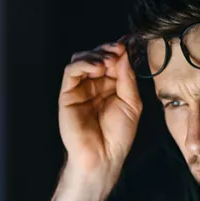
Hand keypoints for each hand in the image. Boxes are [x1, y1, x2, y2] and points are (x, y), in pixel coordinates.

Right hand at [58, 41, 142, 174]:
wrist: (103, 156)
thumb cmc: (118, 135)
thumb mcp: (132, 103)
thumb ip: (127, 77)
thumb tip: (124, 53)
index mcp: (111, 86)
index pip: (112, 61)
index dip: (119, 50)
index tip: (129, 44)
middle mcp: (94, 85)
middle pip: (97, 56)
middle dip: (108, 50)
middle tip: (118, 50)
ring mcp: (80, 88)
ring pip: (82, 59)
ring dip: (96, 54)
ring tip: (108, 60)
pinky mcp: (67, 94)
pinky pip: (71, 71)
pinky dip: (83, 63)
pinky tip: (96, 67)